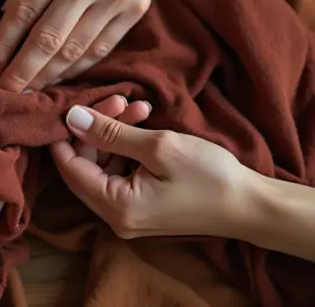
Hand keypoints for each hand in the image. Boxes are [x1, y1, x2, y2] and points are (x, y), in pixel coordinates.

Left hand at [0, 0, 183, 91]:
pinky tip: (59, 77)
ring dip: (48, 76)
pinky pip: (102, 46)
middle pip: (48, 39)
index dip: (2, 45)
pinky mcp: (137, 7)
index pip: (23, 12)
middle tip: (1, 92)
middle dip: (21, 71)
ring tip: (27, 92)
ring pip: (76, 50)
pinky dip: (78, 66)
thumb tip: (5, 15)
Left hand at [51, 104, 252, 238]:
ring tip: (139, 106)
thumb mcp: (158, 146)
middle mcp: (115, 216)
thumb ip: (110, 133)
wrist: (252, 205)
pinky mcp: (141, 205)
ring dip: (114, 132)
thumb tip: (71, 117)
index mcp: (115, 207)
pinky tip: (143, 120)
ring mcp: (128, 212)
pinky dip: (126, 146)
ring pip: (104, 164)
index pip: (68, 168)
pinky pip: (120, 171)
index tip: (70, 104)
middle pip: (85, 164)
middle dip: (96, 128)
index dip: (64, 134)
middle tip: (118, 99)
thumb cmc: (209, 176)